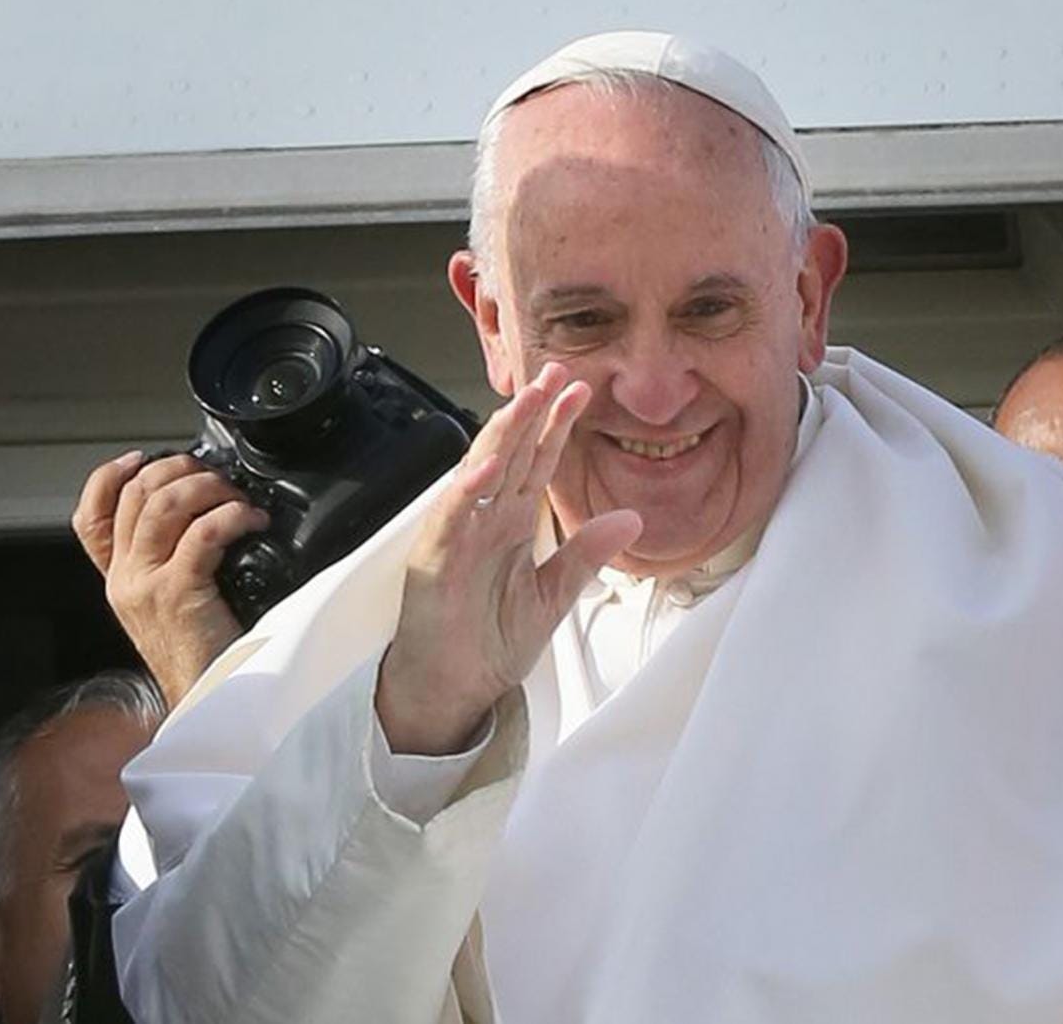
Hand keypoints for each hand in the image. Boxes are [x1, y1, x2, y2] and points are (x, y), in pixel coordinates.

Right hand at [72, 452, 270, 706]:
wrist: (211, 702)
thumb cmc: (207, 654)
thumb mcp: (174, 606)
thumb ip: (173, 565)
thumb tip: (206, 514)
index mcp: (119, 579)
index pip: (90, 517)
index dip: (110, 477)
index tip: (143, 458)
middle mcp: (124, 579)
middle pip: (135, 495)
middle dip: (180, 470)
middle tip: (217, 478)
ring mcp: (146, 585)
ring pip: (163, 504)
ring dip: (208, 487)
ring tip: (237, 498)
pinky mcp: (178, 593)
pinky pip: (203, 532)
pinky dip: (232, 515)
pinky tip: (252, 521)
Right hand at [376, 363, 641, 753]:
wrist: (456, 690)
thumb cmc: (490, 641)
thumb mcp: (554, 596)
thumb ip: (586, 554)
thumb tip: (629, 518)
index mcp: (512, 524)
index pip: (537, 463)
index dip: (557, 426)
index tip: (582, 391)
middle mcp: (484, 521)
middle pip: (510, 455)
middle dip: (532, 413)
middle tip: (555, 371)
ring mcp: (457, 538)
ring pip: (479, 474)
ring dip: (500, 437)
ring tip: (524, 401)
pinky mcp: (433, 564)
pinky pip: (449, 523)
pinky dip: (464, 496)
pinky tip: (483, 470)